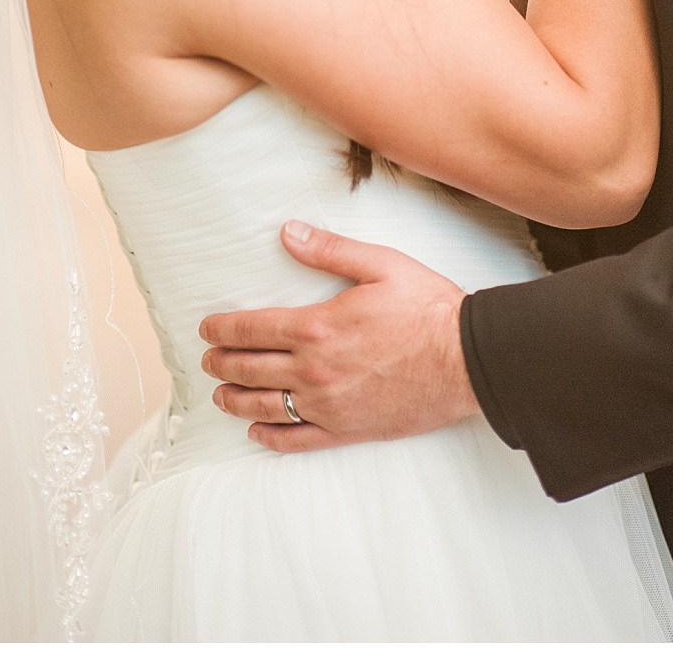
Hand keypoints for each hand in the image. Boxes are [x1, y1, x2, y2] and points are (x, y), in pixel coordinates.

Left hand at [199, 221, 478, 452]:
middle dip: (222, 363)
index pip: (253, 328)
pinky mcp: (349, 430)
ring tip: (219, 396)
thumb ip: (329, 250)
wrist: (466, 359)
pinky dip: (271, 437)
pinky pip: (298, 440)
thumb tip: (287, 233)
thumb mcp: (379, 264)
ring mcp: (329, 404)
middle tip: (206, 361)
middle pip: (251, 369)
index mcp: (317, 326)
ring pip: (266, 406)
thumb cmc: (426, 307)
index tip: (206, 329)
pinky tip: (257, 432)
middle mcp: (315, 370)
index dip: (223, 329)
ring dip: (236, 400)